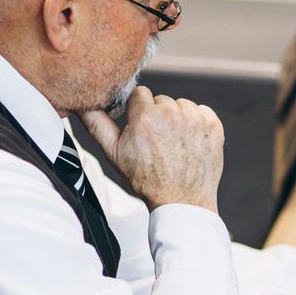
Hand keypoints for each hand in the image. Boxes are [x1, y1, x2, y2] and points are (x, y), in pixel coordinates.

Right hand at [80, 86, 223, 211]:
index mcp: (145, 117)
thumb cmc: (146, 179)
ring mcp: (195, 119)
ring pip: (182, 105)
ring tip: (174, 143)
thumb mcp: (113, 153)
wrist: (182, 200)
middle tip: (158, 141)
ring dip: (178, 119)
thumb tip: (83, 104)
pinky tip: (189, 142)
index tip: (141, 126)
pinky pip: (202, 111)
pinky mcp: (213, 125)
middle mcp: (171, 114)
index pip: (140, 93)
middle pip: (162, 100)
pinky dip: (197, 123)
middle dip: (158, 115)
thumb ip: (96, 123)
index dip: (138, 110)